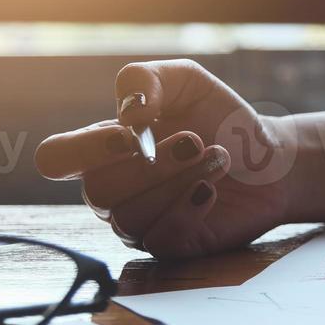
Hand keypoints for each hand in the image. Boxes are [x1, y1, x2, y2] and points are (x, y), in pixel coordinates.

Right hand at [34, 60, 291, 257]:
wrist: (269, 158)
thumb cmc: (222, 120)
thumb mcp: (186, 81)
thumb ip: (147, 79)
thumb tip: (128, 111)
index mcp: (102, 148)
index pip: (54, 158)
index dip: (83, 151)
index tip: (129, 135)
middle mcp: (112, 188)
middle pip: (98, 191)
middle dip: (153, 165)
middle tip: (196, 141)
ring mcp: (138, 221)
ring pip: (129, 218)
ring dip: (179, 183)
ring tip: (217, 159)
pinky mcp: (169, 245)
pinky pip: (160, 240)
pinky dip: (188, 211)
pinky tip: (211, 191)